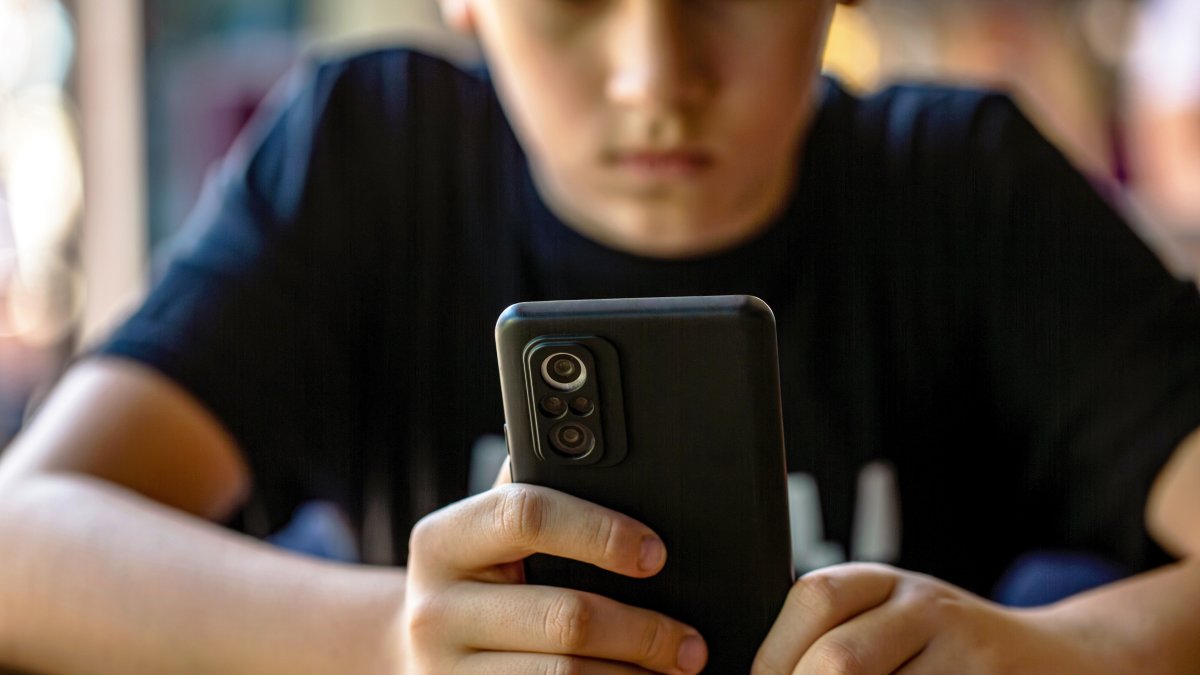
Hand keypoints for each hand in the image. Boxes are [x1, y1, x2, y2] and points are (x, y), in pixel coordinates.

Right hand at [397, 458, 707, 673]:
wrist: (418, 649)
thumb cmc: (477, 579)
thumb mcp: (487, 534)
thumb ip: (534, 496)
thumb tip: (621, 468)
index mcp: (443, 540)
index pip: (527, 516)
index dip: (600, 531)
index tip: (657, 554)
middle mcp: (434, 608)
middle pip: (564, 617)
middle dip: (642, 632)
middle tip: (690, 643)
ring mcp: (446, 668)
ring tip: (675, 671)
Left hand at [751, 563, 1111, 674]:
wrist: (1058, 660)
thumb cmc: (946, 648)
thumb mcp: (893, 618)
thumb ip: (835, 634)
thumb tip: (764, 668)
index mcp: (887, 580)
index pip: (815, 598)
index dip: (775, 655)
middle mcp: (927, 607)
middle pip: (839, 659)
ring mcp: (965, 653)